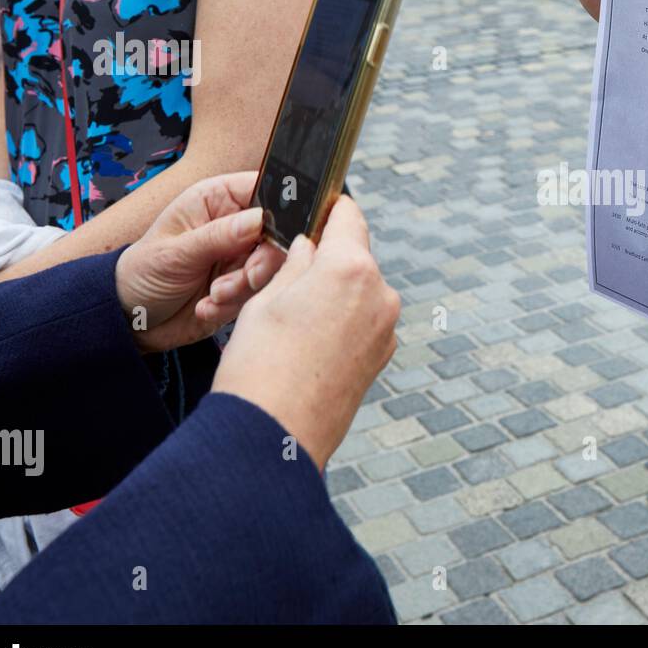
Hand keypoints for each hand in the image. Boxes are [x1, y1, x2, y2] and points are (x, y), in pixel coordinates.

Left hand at [115, 171, 285, 353]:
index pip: (265, 189)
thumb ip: (219, 236)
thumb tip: (260, 219)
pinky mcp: (244, 287)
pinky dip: (234, 305)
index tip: (274, 233)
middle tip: (246, 277)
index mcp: (218, 200)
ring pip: (272, 268)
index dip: (279, 207)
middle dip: (263, 261)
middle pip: (278, 233)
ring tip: (214, 295)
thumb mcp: (175, 252)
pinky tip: (205, 307)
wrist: (130, 319)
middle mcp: (236, 226)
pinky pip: (258, 294)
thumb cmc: (142, 272)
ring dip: (244, 287)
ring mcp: (242, 257)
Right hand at [211, 196, 399, 470]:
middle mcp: (381, 294)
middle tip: (286, 280)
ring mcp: (386, 329)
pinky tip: (307, 346)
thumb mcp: (266, 298)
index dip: (328, 210)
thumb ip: (296, 263)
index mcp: (351, 268)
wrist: (272, 437)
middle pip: (354, 257)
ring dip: (333, 295)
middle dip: (326, 261)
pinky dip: (340, 324)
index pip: (348, 215)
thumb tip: (311, 246)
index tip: (315, 212)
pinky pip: (363, 323)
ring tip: (291, 323)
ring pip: (359, 292)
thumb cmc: (261, 366)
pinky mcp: (382, 356)